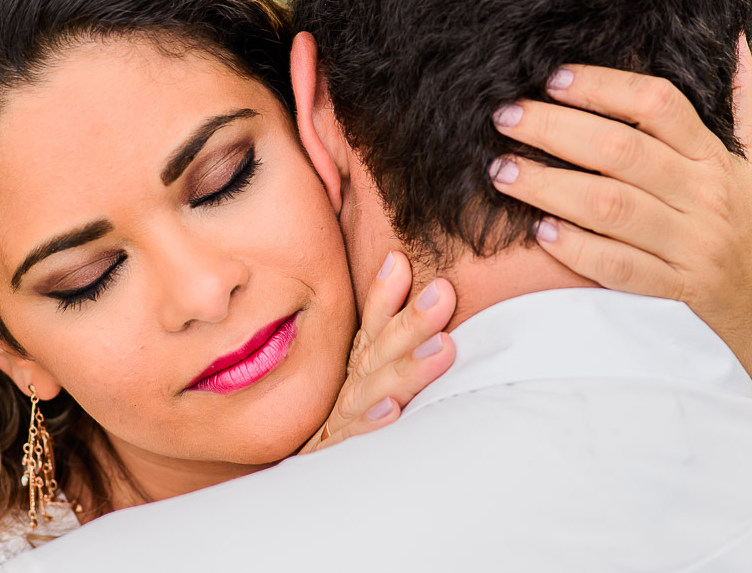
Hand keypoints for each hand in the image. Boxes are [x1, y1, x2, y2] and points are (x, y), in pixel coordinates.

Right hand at [300, 251, 456, 452]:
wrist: (308, 490)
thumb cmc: (347, 425)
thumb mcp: (367, 381)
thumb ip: (387, 344)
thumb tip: (408, 280)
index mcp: (359, 369)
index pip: (371, 326)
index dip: (383, 295)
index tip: (399, 261)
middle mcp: (350, 391)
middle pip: (380, 352)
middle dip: (411, 322)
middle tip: (443, 294)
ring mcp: (343, 424)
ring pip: (373, 393)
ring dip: (406, 368)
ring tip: (442, 347)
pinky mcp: (336, 459)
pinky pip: (353, 444)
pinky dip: (370, 428)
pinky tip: (390, 413)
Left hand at [487, 36, 751, 379]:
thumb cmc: (742, 221)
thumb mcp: (750, 161)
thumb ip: (742, 101)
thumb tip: (738, 38)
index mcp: (715, 157)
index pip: (659, 104)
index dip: (603, 86)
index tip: (553, 77)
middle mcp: (705, 196)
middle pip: (621, 151)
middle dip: (555, 129)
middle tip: (504, 118)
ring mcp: (691, 245)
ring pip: (610, 207)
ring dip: (549, 186)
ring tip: (502, 171)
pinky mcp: (674, 289)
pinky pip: (619, 267)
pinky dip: (577, 248)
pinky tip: (540, 232)